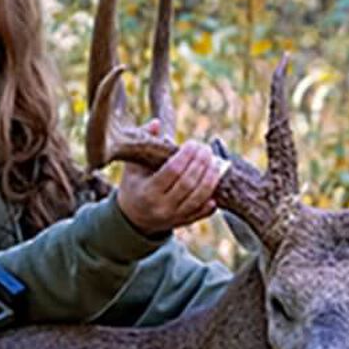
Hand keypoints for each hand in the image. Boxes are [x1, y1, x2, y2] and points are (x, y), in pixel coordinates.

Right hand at [117, 121, 220, 235]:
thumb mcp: (132, 165)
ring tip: (216, 162)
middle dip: (201, 164)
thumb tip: (156, 124)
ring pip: (198, 199)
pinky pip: (202, 213)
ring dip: (210, 179)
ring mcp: (173, 218)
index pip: (172, 171)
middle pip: (188, 184)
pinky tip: (216, 185)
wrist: (133, 218)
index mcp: (147, 192)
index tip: (193, 143)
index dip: (186, 155)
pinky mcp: (183, 223)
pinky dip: (211, 200)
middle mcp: (161, 207)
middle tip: (206, 149)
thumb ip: (144, 143)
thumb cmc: (134, 185)